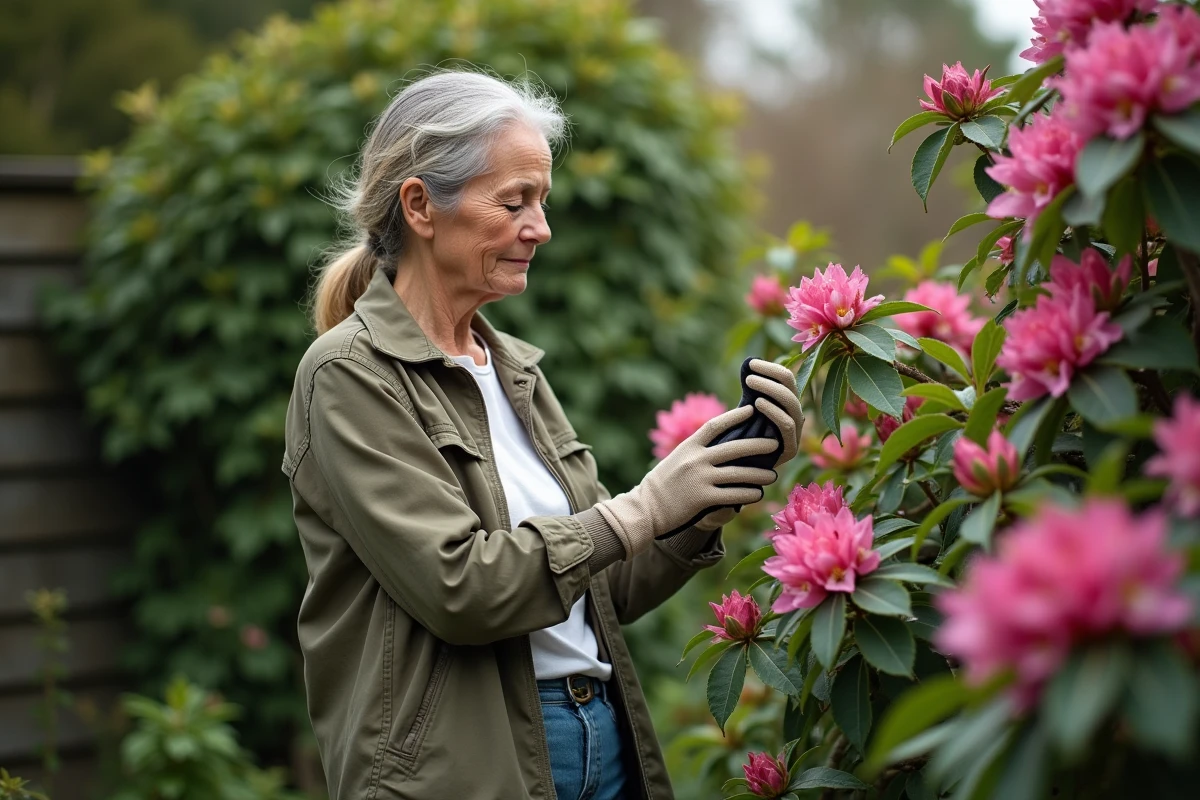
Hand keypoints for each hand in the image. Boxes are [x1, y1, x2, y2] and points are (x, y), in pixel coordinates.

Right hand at [594, 405, 779, 556]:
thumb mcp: (676, 460)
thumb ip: (696, 452)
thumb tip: (722, 445)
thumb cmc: (662, 485)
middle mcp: (696, 459)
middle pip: (735, 448)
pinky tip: (758, 494)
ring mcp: (700, 479)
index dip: (735, 416)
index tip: (752, 411)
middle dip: (758, 445)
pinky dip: (749, 494)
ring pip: (739, 473)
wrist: (645, 509)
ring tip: (772, 475)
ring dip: (759, 474)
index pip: (715, 425)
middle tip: (775, 443)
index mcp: (689, 447)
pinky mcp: (704, 499)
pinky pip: (734, 495)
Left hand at [745, 358, 803, 467]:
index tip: (750, 363)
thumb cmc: (735, 436)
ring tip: (749, 383)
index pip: (786, 379)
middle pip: (791, 387)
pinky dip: (774, 410)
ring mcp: (795, 433)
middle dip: (770, 376)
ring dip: (770, 389)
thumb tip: (747, 362)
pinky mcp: (791, 449)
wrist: (731, 469)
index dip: (770, 368)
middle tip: (748, 375)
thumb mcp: (742, 409)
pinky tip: (757, 403)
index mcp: (785, 404)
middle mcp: (794, 416)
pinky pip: (787, 425)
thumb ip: (749, 390)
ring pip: (792, 403)